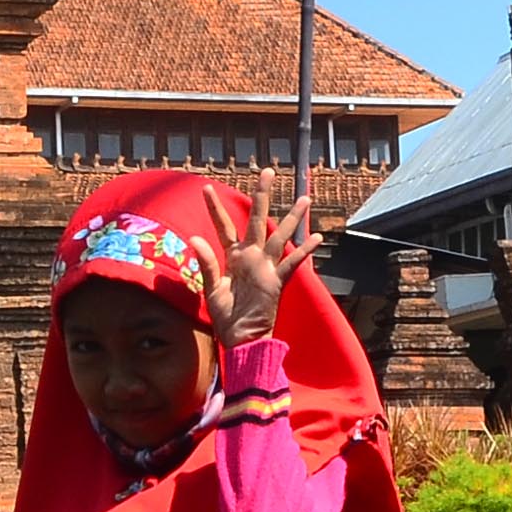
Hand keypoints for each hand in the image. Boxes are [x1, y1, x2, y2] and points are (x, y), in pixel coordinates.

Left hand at [217, 183, 317, 343]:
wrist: (241, 340)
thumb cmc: (226, 317)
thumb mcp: (212, 289)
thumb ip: (207, 263)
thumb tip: (195, 238)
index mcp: (233, 258)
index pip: (224, 227)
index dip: (215, 209)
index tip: (206, 188)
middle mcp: (251, 257)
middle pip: (257, 220)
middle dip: (262, 196)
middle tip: (266, 171)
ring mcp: (266, 267)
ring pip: (280, 236)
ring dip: (292, 218)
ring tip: (305, 198)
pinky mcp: (276, 281)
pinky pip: (292, 263)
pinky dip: (304, 251)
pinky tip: (316, 237)